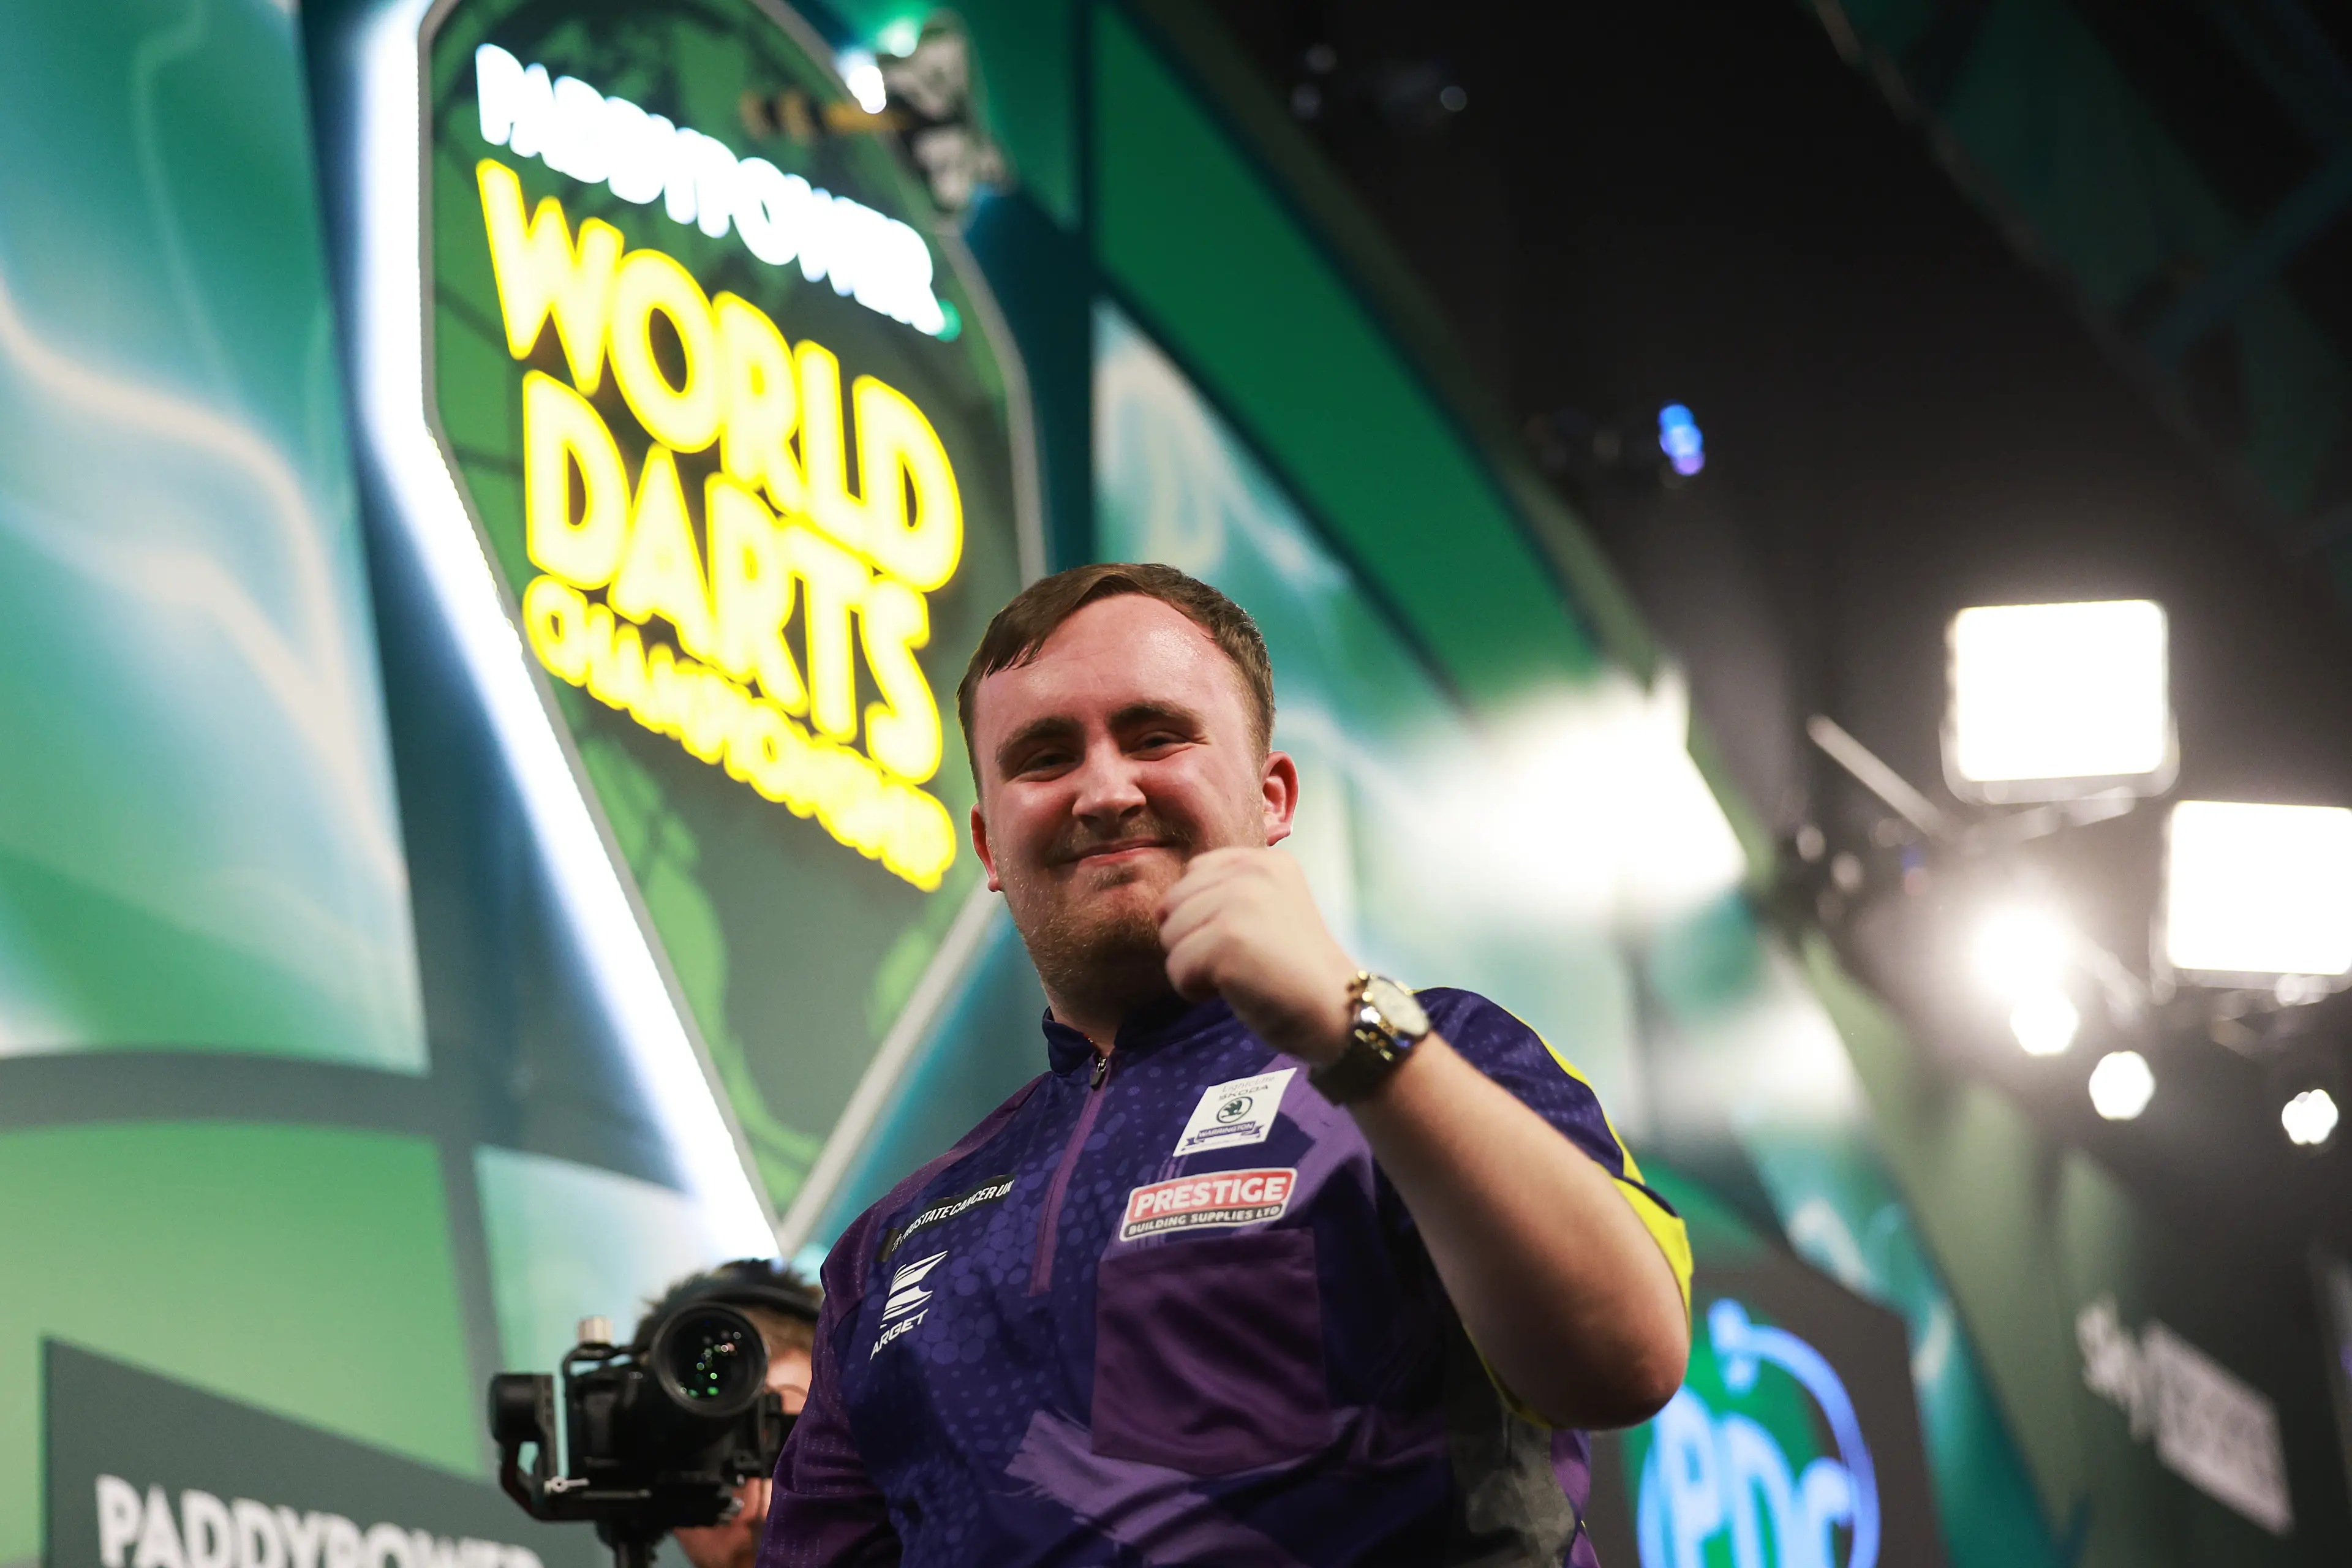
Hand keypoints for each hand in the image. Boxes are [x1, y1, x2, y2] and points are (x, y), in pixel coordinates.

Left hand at [1158, 847, 1358, 1063]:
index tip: (1243, 939)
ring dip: (1194, 967)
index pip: (1192, 874)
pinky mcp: (1227, 939)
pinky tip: (1234, 990)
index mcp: (1263, 860)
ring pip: (1169, 937)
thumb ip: (1226, 894)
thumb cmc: (1295, 972)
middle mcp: (1252, 870)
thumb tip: (1163, 909)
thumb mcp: (1267, 910)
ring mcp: (1239, 902)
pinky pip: (1176, 969)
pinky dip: (1195, 990)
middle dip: (1192, 940)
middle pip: (1172, 904)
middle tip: (1240, 961)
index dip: (1202, 916)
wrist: (1336, 1012)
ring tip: (1239, 974)